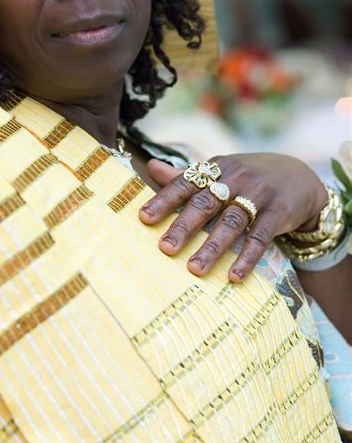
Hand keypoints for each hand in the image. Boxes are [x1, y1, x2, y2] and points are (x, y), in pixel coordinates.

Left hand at [139, 153, 327, 281]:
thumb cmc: (247, 178)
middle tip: (165, 249)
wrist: (300, 177)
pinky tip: (234, 276)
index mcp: (216, 168)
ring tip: (194, 269)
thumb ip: (186, 175)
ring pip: (232, 222)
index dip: (164, 199)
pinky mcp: (278, 212)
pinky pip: (260, 237)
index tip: (143, 218)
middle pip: (206, 203)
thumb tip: (150, 166)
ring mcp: (258, 194)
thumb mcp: (220, 172)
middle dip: (184, 226)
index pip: (186, 183)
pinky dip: (247, 257)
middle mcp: (236, 178)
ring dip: (212, 247)